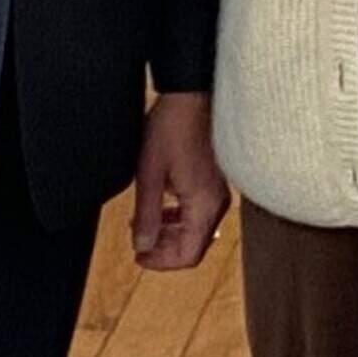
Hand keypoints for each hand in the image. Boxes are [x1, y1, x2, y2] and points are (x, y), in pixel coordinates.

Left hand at [131, 90, 227, 269]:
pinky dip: (179, 216)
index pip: (188, 255)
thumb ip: (147, 215)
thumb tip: (142, 246)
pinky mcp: (215, 181)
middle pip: (194, 246)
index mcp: (203, 206)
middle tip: (138, 238)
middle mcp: (217, 204)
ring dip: (170, 232)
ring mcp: (219, 192)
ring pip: (196, 230)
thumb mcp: (149, 175)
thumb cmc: (171, 128)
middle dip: (164, 248)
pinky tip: (161, 203)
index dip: (160, 262)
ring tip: (144, 220)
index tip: (138, 255)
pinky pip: (199, 212)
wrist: (191, 95)